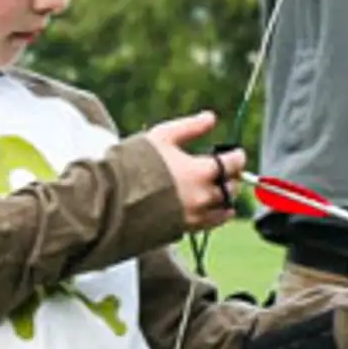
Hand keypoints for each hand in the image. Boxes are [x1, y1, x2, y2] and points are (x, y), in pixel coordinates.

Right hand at [141, 110, 242, 233]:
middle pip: (231, 188)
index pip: (233, 164)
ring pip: (224, 210)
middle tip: (227, 169)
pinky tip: (211, 208)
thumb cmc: (133, 164)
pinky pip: (209, 224)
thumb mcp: (162, 136)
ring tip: (220, 188)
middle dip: (232, 177)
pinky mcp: (182, 230)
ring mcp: (192, 217)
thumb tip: (211, 118)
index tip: (236, 153)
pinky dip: (215, 215)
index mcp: (198, 172)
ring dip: (226, 198)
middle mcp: (201, 197)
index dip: (237, 156)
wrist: (110, 199)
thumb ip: (190, 127)